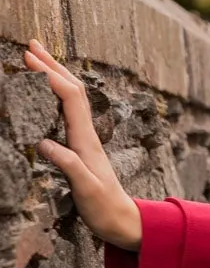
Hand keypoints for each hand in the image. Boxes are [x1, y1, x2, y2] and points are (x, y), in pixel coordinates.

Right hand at [23, 41, 142, 251]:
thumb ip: (68, 165)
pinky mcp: (84, 147)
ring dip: (57, 75)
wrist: (124, 221)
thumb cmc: (105, 209)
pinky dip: (59, 94)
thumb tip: (45, 143)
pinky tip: (51, 93)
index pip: (69, 97)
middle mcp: (88, 134)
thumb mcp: (86, 190)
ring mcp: (87, 139)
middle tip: (31, 45)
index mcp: (86, 140)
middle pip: (73, 89)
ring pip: (74, 98)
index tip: (29, 59)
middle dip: (53, 65)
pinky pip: (72, 111)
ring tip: (39, 59)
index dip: (50, 75)